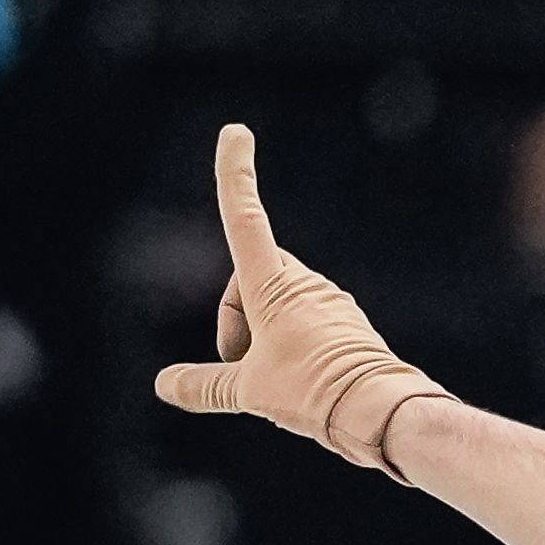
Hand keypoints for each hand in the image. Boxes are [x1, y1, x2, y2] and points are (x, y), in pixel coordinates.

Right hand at [152, 122, 443, 475]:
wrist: (380, 411)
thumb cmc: (313, 392)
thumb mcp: (249, 390)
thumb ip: (204, 384)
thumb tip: (164, 384)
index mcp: (273, 284)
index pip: (243, 217)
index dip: (235, 174)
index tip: (236, 133)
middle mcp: (302, 283)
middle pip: (249, 287)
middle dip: (238, 324)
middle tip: (249, 370)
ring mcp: (328, 301)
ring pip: (277, 310)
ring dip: (264, 341)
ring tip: (284, 385)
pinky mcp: (346, 322)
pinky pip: (305, 326)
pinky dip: (292, 350)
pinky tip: (308, 386)